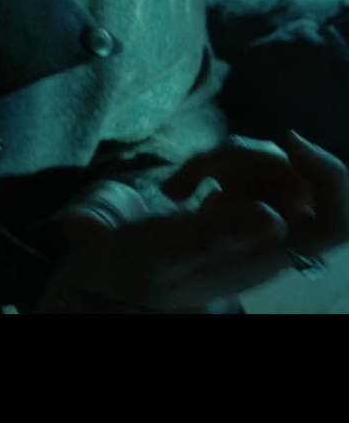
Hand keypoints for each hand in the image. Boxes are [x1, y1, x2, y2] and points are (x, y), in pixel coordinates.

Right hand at [33, 133, 347, 312]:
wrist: (97, 278)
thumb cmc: (126, 270)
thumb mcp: (161, 253)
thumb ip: (215, 235)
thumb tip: (273, 219)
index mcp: (262, 257)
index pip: (335, 223)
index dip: (330, 178)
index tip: (289, 143)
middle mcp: (266, 240)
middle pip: (299, 182)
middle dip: (250, 158)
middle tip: (198, 168)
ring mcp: (250, 224)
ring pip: (271, 169)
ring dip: (226, 159)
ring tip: (183, 178)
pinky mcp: (229, 210)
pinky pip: (244, 171)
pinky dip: (213, 164)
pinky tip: (181, 185)